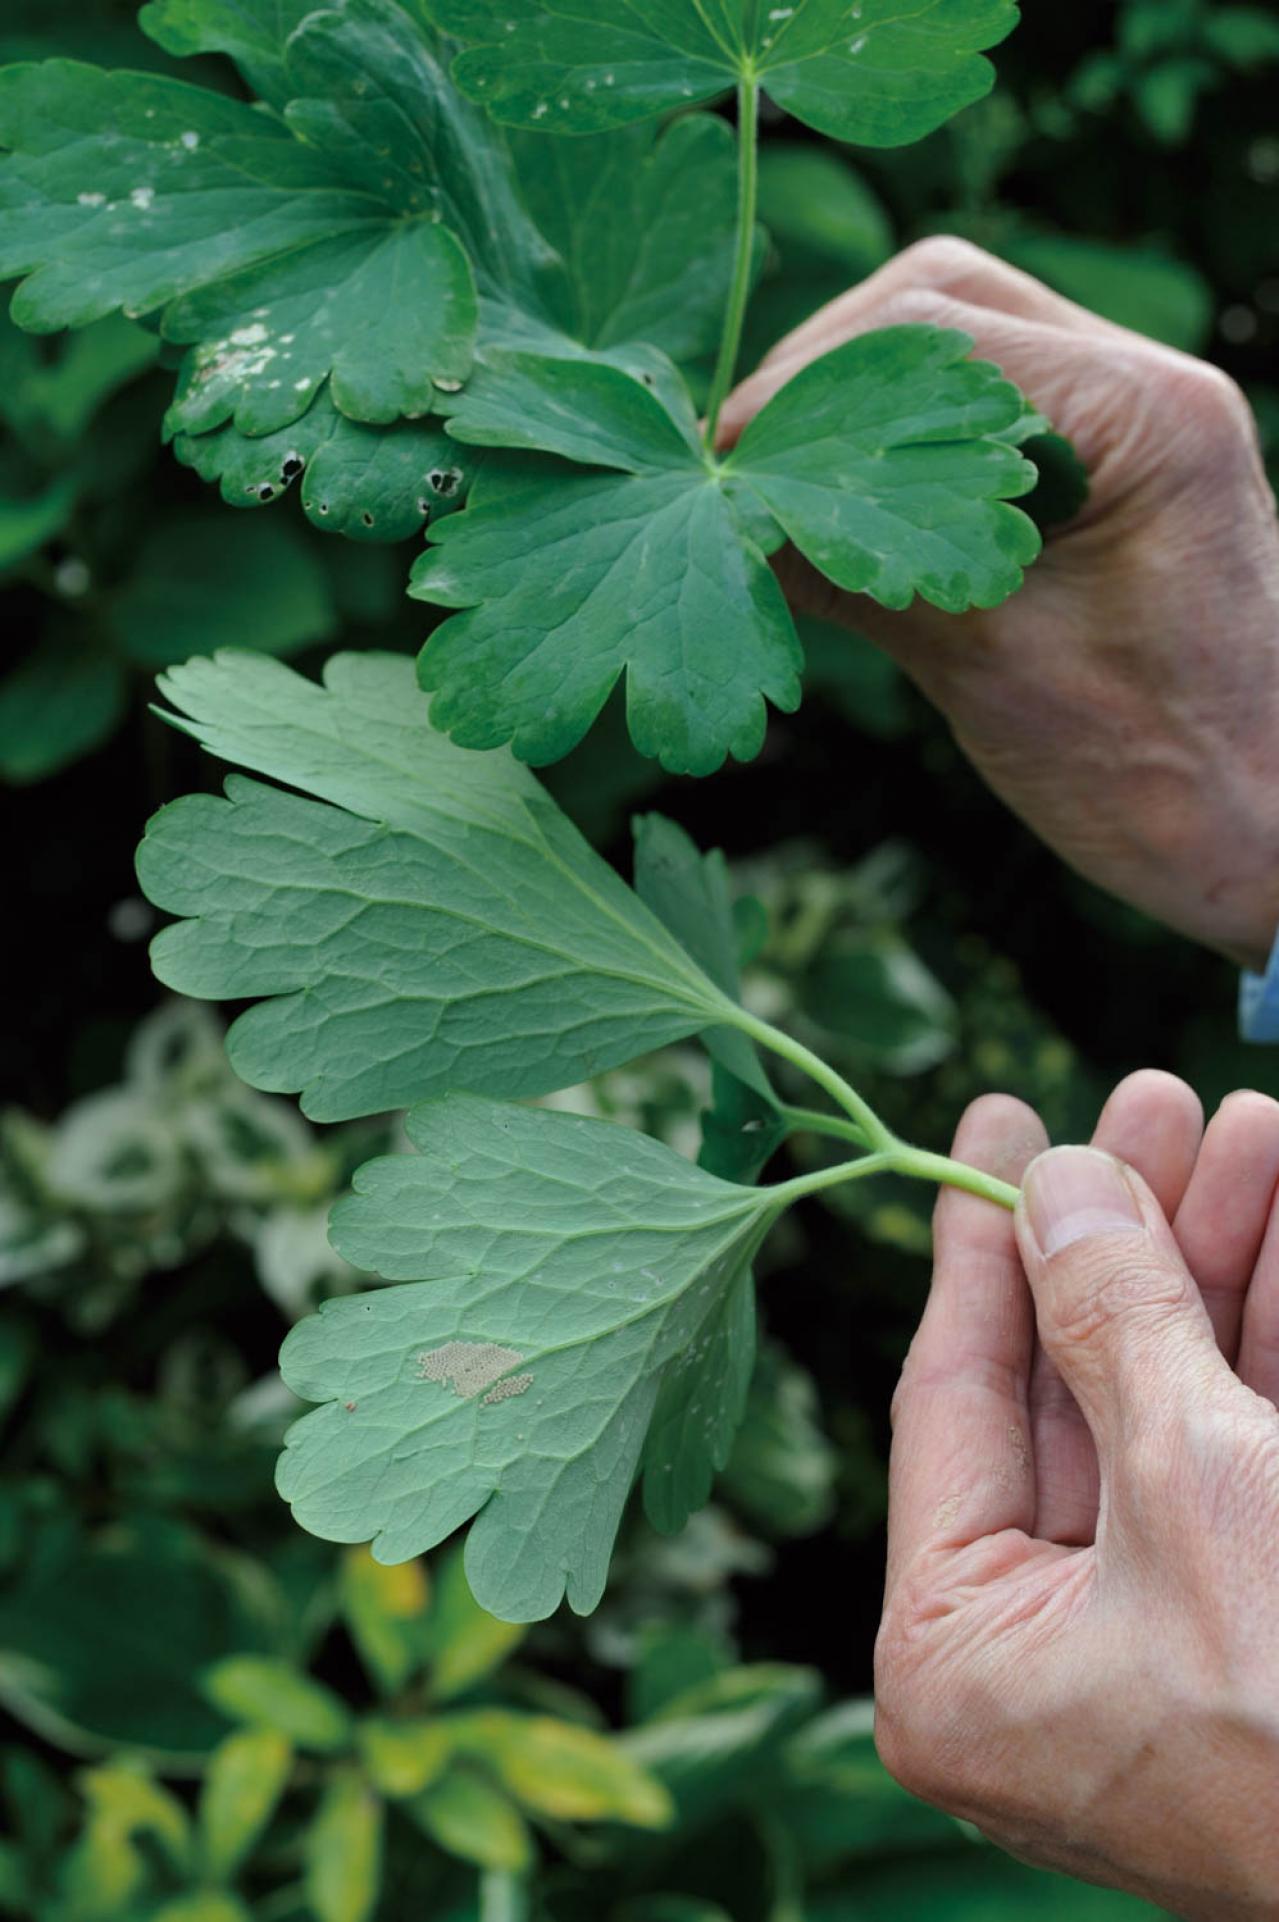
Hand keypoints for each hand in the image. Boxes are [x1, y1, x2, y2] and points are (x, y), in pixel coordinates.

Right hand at [721, 240, 1278, 970]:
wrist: (1272, 837)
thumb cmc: (1165, 783)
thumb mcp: (991, 676)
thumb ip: (863, 577)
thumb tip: (730, 525)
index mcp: (1146, 414)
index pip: (934, 334)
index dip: (802, 392)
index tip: (721, 473)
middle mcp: (1143, 383)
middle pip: (938, 309)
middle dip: (820, 383)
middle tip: (739, 477)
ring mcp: (1124, 419)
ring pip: (948, 352)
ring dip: (851, 415)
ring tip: (777, 503)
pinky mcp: (1097, 471)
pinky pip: (971, 420)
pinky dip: (889, 456)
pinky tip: (835, 523)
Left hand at [876, 1071, 1278, 1917]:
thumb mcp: (1193, 1475)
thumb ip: (1111, 1318)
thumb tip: (1061, 1183)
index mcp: (956, 1661)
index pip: (950, 1397)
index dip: (983, 1242)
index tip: (997, 1118)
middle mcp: (1041, 1660)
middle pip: (1074, 1381)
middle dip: (1131, 1232)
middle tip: (1155, 1103)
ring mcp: (1160, 1646)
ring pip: (1171, 1400)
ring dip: (1220, 1261)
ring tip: (1252, 1127)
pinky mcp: (1253, 1622)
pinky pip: (1245, 1445)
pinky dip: (1271, 1334)